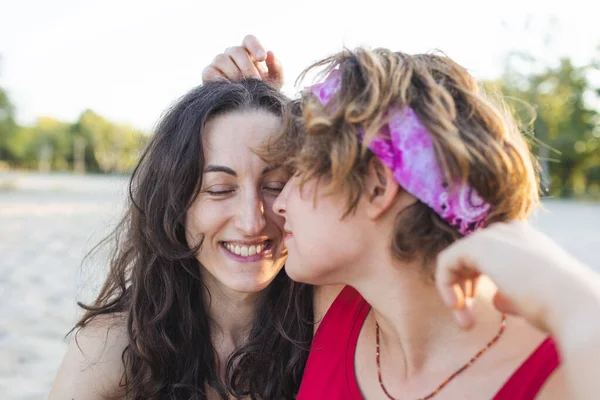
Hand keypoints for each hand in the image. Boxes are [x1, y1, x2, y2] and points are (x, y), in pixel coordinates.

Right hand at [202, 35, 283, 88]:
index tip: (262, 58)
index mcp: (248, 52)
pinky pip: (209, 71)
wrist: (247, 110)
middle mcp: (232, 54)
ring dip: (233, 72)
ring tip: (242, 86)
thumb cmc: (262, 92)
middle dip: (247, 66)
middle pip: (236, 50)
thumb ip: (276, 67)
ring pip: (222, 58)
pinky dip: (219, 79)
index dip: (255, 46)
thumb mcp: (274, 82)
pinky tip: (229, 88)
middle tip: (255, 81)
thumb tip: (270, 52)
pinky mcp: (208, 74)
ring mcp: (219, 63)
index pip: (249, 40)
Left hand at [435, 220, 591, 331]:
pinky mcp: (478, 244)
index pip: (488, 257)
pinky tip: (455, 305)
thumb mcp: (529, 298)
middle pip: (470, 258)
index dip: (475, 285)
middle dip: (463, 290)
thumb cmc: (557, 305)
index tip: (475, 314)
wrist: (570, 301)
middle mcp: (509, 232)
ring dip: (454, 291)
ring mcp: (494, 235)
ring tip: (463, 320)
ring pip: (457, 260)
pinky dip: (445, 284)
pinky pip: (446, 261)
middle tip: (466, 321)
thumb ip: (509, 294)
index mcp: (525, 241)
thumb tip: (496, 300)